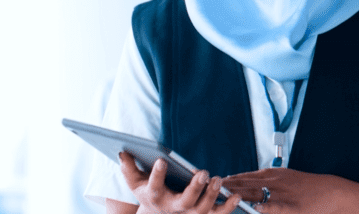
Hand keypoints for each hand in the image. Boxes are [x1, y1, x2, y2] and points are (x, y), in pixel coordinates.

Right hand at [119, 152, 241, 213]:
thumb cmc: (149, 192)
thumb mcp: (136, 182)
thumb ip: (128, 168)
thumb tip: (121, 151)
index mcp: (155, 197)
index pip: (154, 187)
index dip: (157, 175)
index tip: (161, 160)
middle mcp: (174, 207)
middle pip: (185, 201)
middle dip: (195, 187)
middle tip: (203, 172)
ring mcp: (191, 213)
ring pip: (203, 208)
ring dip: (212, 195)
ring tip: (218, 179)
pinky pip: (218, 213)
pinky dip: (228, 206)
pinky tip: (236, 196)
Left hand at [223, 167, 347, 212]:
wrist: (333, 193)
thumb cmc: (310, 189)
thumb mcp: (288, 179)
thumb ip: (269, 182)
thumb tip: (249, 186)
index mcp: (274, 175)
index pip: (244, 177)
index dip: (228, 180)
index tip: (212, 182)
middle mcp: (275, 182)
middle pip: (245, 183)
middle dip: (226, 187)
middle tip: (208, 188)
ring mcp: (282, 193)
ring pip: (255, 193)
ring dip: (237, 194)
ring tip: (221, 196)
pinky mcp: (291, 207)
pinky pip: (273, 207)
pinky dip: (263, 207)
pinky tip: (254, 208)